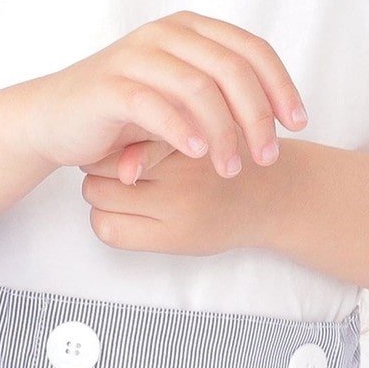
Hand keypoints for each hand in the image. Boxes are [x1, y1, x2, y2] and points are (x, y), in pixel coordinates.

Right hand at [14, 9, 307, 180]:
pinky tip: (197, 155)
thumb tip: (278, 113)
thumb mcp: (181, 96)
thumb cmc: (124, 112)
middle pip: (232, 67)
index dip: (281, 85)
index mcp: (189, 29)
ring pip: (198, 86)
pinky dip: (182, 130)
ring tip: (232, 168)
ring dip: (224, 132)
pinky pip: (155, 104)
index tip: (299, 125)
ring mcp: (136, 55)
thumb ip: (220, 92)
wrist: (55, 119)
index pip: (252, 48)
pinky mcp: (110, 85)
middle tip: (268, 157)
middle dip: (258, 116)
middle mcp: (165, 33)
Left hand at [81, 130, 281, 256]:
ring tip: (119, 185)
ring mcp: (177, 214)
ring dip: (100, 191)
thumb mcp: (201, 125)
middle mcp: (182, 180)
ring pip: (98, 197)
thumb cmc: (229, 152)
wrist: (269, 196)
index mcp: (187, 140)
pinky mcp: (172, 242)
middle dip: (99, 163)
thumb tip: (114, 160)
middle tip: (113, 161)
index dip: (109, 139)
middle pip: (101, 167)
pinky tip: (123, 209)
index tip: (115, 140)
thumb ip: (160, 133)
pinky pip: (110, 230)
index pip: (120, 137)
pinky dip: (106, 219)